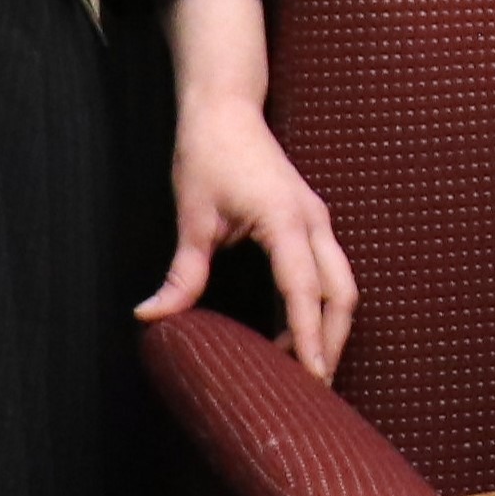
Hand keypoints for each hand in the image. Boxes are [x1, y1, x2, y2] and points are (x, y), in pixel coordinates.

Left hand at [147, 100, 357, 380]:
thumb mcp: (192, 217)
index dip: (309, 337)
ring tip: (304, 367)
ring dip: (328, 326)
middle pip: (341, 294)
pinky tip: (293, 331)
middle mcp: (313, 221)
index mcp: (286, 221)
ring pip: (342, 284)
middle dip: (333, 342)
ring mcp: (317, 220)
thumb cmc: (208, 153)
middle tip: (314, 388)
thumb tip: (152, 316)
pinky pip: (329, 271)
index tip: (314, 377)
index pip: (304, 291)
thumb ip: (182, 274)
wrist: (226, 107)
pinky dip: (319, 305)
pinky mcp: (311, 220)